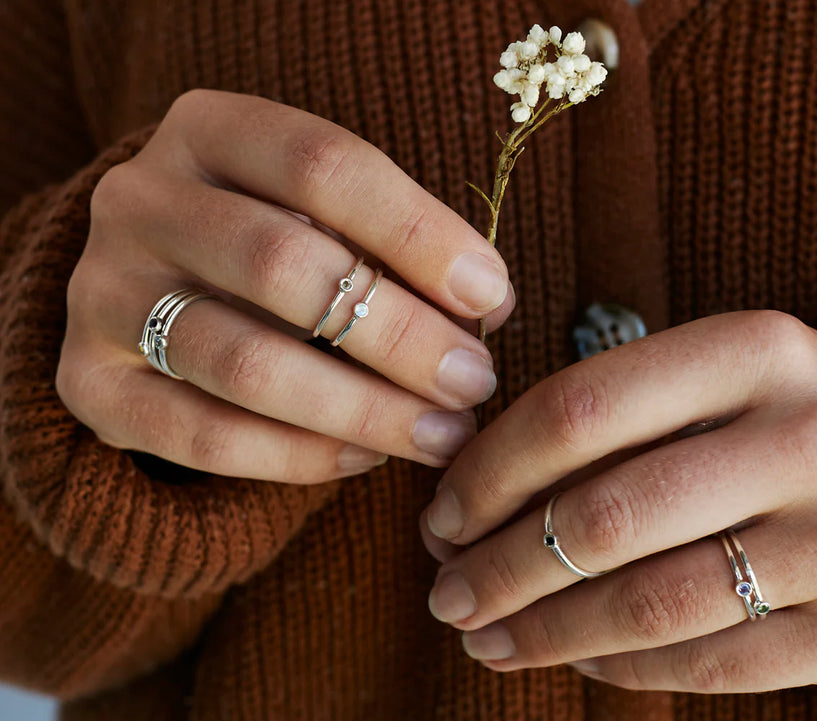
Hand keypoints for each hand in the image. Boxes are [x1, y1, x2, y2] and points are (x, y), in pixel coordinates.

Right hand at [57, 89, 512, 482]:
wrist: (153, 289)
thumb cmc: (271, 243)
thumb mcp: (324, 215)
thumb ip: (395, 247)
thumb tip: (488, 307)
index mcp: (208, 130)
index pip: (324, 163)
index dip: (419, 232)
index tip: (492, 296)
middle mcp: (140, 200)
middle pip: (283, 265)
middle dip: (401, 337)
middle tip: (474, 383)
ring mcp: (103, 292)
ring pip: (246, 362)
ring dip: (364, 410)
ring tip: (442, 434)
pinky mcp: (89, 383)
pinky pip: (204, 437)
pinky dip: (301, 457)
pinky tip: (368, 457)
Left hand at [421, 311, 816, 691]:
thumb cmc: (781, 421)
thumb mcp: (711, 381)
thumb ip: (606, 421)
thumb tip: (468, 501)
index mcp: (755, 350)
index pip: (579, 410)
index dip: (489, 472)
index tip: (441, 515)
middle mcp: (810, 438)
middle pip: (604, 519)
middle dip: (499, 568)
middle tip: (445, 592)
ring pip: (646, 604)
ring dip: (542, 632)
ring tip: (485, 638)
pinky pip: (704, 664)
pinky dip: (619, 668)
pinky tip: (574, 656)